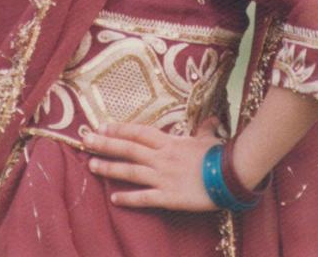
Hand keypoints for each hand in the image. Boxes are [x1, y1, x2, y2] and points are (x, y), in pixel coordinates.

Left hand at [82, 122, 220, 211]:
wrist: (232, 174)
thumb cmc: (220, 155)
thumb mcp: (209, 138)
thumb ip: (204, 129)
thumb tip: (210, 119)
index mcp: (170, 142)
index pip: (139, 133)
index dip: (119, 129)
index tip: (102, 126)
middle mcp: (162, 157)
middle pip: (128, 148)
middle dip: (105, 144)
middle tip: (85, 140)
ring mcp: (163, 177)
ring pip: (131, 171)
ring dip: (110, 168)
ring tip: (92, 165)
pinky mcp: (169, 196)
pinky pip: (144, 197)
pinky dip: (128, 198)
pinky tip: (113, 198)